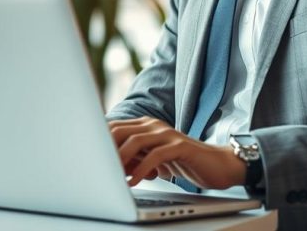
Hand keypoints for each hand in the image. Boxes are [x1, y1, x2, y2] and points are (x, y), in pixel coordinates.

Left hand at [108, 117, 245, 189]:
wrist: (218, 165)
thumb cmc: (183, 163)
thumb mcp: (154, 160)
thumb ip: (134, 159)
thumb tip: (109, 169)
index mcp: (145, 126)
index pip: (114, 128)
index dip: (99, 143)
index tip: (88, 160)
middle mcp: (154, 125)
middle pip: (120, 131)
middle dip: (106, 150)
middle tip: (97, 169)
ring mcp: (168, 134)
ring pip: (135, 140)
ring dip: (121, 159)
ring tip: (112, 177)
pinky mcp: (181, 146)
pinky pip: (155, 155)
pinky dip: (141, 169)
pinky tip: (134, 181)